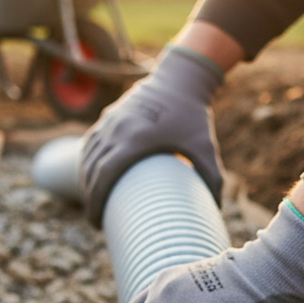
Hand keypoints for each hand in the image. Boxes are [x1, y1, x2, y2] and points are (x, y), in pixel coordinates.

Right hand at [80, 45, 224, 226]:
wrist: (181, 79)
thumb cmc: (195, 117)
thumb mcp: (206, 149)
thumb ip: (213, 180)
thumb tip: (217, 210)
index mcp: (135, 139)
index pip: (104, 176)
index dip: (96, 202)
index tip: (96, 223)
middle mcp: (117, 129)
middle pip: (91, 170)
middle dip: (90, 199)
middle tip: (96, 222)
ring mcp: (109, 121)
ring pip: (87, 157)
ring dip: (86, 182)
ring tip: (94, 204)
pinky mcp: (108, 116)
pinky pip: (90, 144)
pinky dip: (88, 163)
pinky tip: (91, 179)